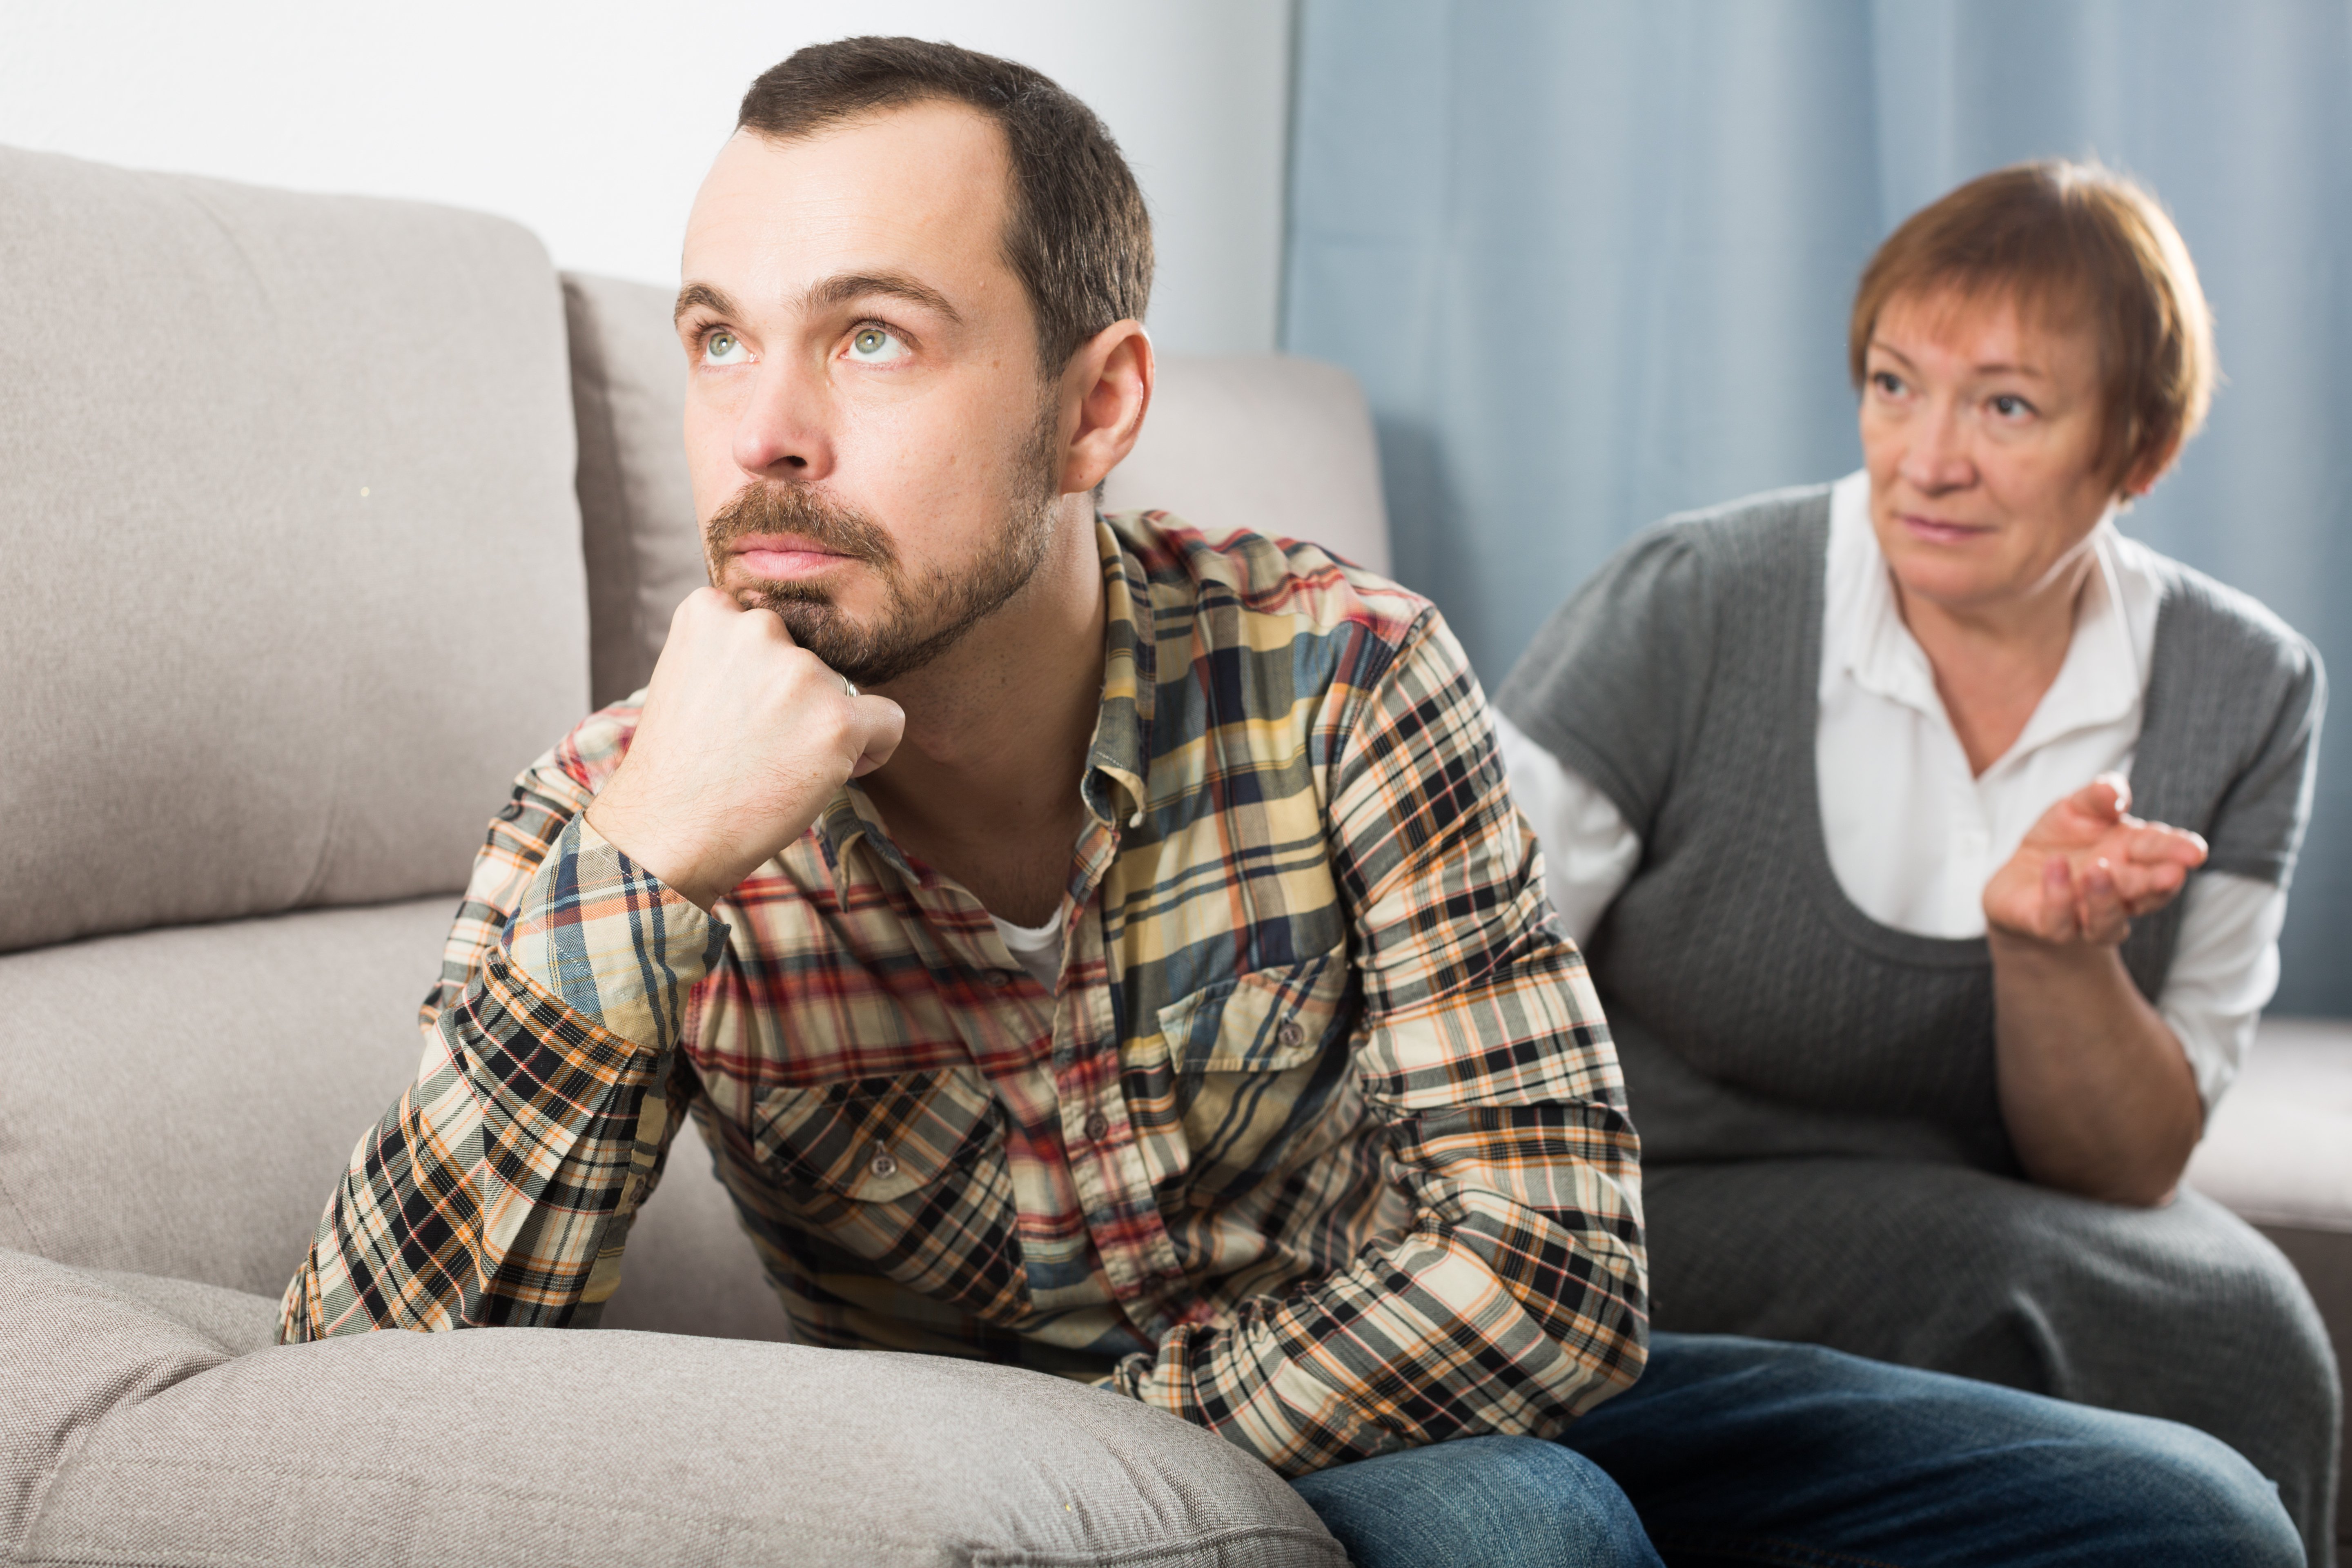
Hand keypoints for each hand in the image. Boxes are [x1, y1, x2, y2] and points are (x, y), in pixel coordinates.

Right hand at [585, 588, 903, 909]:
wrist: (668, 835)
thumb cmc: (680, 768)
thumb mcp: (687, 678)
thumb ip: (732, 650)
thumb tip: (790, 649)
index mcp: (712, 611)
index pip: (772, 628)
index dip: (765, 676)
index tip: (738, 712)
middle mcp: (759, 628)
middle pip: (811, 659)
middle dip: (798, 700)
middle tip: (756, 746)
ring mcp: (800, 672)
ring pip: (845, 691)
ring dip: (825, 727)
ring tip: (777, 765)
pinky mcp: (837, 718)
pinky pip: (888, 720)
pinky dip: (872, 750)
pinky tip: (827, 774)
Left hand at [1982, 774, 2205, 947]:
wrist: (2019, 877)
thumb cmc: (2062, 840)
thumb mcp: (2076, 808)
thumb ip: (2096, 797)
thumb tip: (2114, 792)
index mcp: (2133, 854)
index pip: (2162, 852)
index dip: (2180, 852)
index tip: (2196, 852)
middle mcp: (2118, 890)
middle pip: (2144, 890)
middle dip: (2158, 882)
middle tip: (2171, 874)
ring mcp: (2087, 914)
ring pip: (2106, 919)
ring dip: (2105, 896)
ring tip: (2098, 868)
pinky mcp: (2051, 926)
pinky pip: (2059, 920)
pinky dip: (2058, 896)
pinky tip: (2054, 866)